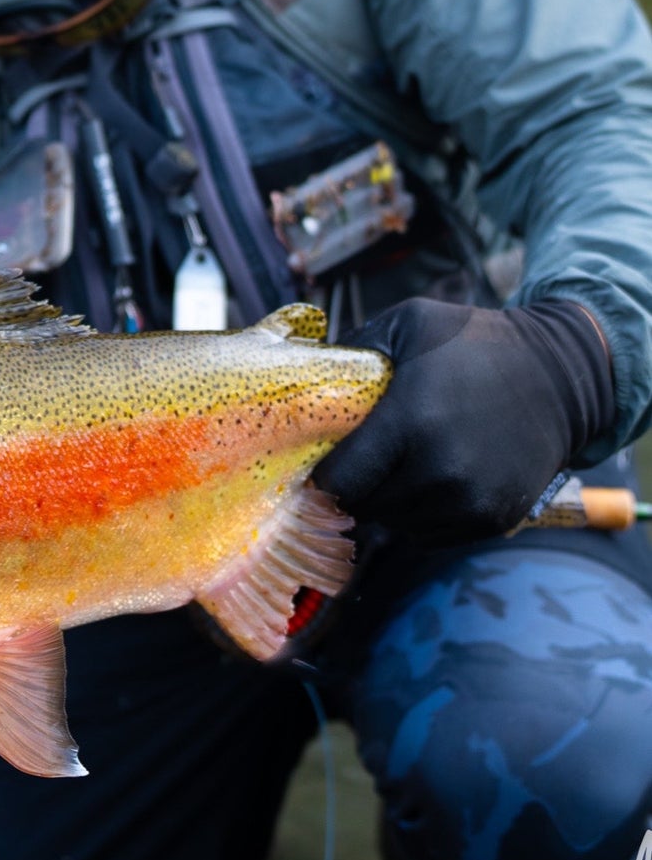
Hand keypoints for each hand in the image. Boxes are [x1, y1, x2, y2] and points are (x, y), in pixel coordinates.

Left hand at [314, 297, 614, 545]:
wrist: (558, 377)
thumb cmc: (474, 342)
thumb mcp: (409, 323)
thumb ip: (354, 348)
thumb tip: (301, 375)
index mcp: (412, 422)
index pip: (340, 481)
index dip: (321, 476)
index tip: (318, 462)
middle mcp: (441, 471)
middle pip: (364, 508)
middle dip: (353, 488)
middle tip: (356, 462)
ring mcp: (471, 502)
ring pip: (396, 526)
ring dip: (387, 503)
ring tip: (394, 466)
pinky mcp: (494, 520)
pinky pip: (432, 537)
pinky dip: (421, 515)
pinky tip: (428, 479)